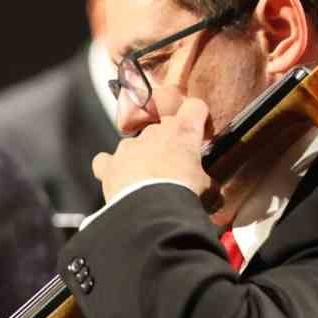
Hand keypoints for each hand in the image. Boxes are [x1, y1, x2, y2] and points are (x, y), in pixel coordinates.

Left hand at [91, 97, 214, 203]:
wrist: (151, 211)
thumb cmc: (182, 194)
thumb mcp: (206, 188)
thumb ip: (206, 182)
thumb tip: (212, 192)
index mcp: (183, 132)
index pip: (194, 107)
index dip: (197, 117)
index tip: (199, 131)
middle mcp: (154, 132)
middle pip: (162, 128)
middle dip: (168, 144)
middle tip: (174, 166)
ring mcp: (129, 146)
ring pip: (135, 144)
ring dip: (141, 157)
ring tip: (147, 181)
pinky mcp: (110, 164)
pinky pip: (105, 161)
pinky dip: (110, 168)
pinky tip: (118, 180)